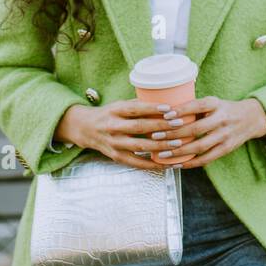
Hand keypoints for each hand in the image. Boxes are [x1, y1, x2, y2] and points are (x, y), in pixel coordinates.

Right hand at [64, 99, 192, 170]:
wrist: (86, 129)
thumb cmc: (109, 114)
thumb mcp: (119, 105)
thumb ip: (139, 105)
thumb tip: (166, 101)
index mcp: (115, 110)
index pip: (135, 108)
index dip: (152, 108)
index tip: (169, 108)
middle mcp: (113, 127)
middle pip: (140, 127)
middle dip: (161, 126)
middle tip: (180, 124)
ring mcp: (115, 144)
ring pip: (140, 146)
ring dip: (161, 146)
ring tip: (178, 143)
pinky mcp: (117, 157)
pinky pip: (138, 163)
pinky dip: (154, 164)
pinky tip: (169, 163)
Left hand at [152, 96, 265, 168]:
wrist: (251, 118)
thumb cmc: (223, 109)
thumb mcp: (212, 102)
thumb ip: (193, 107)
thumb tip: (164, 112)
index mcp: (216, 103)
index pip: (197, 106)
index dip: (181, 111)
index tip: (165, 115)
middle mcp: (221, 119)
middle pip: (196, 129)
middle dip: (174, 134)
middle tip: (156, 136)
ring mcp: (225, 135)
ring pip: (200, 146)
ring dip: (179, 152)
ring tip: (163, 154)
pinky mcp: (227, 149)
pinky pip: (207, 158)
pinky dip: (191, 162)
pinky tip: (178, 164)